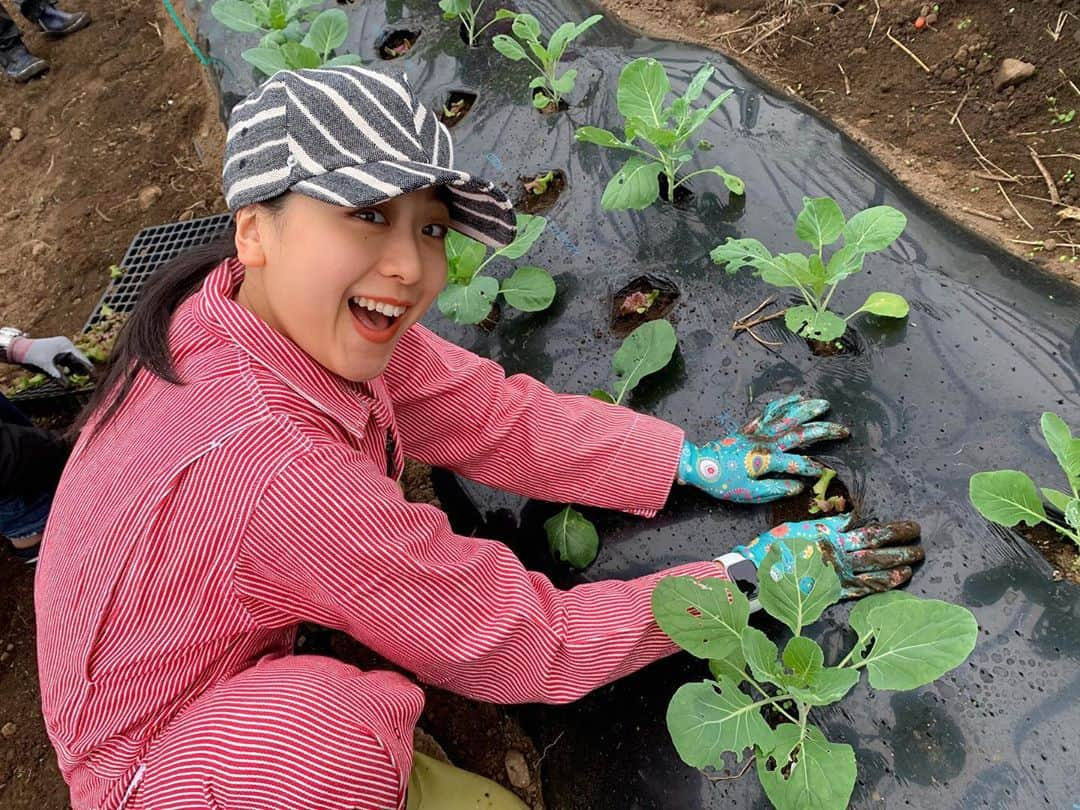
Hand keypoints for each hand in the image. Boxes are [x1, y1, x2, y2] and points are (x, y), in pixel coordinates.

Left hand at [10, 335, 92, 380]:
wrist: (19, 349)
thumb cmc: (33, 355)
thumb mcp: (46, 366)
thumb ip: (58, 376)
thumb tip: (67, 386)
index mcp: (65, 345)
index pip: (80, 357)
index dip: (87, 366)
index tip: (94, 373)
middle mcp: (65, 346)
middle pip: (77, 358)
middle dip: (83, 368)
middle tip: (91, 377)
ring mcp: (60, 349)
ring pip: (72, 360)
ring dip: (76, 369)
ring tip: (84, 377)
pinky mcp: (56, 353)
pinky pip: (66, 361)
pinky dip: (69, 368)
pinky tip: (73, 374)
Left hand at [677, 394, 848, 502]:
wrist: (698, 464)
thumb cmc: (723, 482)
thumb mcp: (749, 493)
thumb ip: (775, 490)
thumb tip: (799, 487)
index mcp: (766, 460)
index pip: (797, 464)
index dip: (813, 469)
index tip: (826, 472)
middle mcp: (766, 442)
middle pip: (799, 433)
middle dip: (823, 431)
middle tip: (843, 429)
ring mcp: (758, 432)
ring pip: (787, 416)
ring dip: (806, 409)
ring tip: (824, 403)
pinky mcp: (750, 427)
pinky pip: (770, 412)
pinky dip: (784, 403)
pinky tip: (796, 397)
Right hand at [734, 513, 923, 598]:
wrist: (758, 572)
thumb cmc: (776, 546)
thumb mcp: (802, 527)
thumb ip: (829, 524)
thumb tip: (850, 517)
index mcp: (832, 539)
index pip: (872, 534)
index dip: (895, 531)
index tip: (912, 527)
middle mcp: (839, 560)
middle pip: (878, 555)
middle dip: (902, 550)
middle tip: (920, 546)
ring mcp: (837, 579)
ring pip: (873, 574)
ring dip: (895, 569)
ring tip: (913, 564)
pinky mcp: (832, 593)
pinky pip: (861, 591)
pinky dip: (879, 587)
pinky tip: (894, 583)